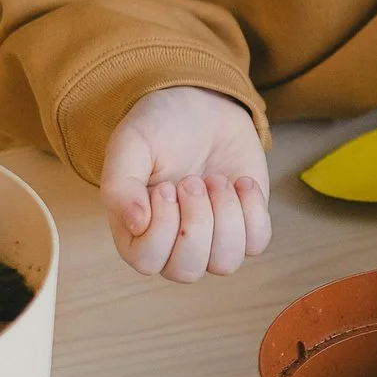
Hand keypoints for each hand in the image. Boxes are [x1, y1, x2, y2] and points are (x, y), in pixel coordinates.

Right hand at [99, 87, 272, 283]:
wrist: (203, 106)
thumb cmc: (160, 128)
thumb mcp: (129, 145)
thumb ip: (120, 186)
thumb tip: (136, 224)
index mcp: (135, 233)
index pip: (147, 261)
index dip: (162, 226)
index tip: (165, 186)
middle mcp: (172, 245)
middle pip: (187, 271)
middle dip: (196, 221)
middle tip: (193, 180)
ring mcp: (212, 239)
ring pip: (225, 263)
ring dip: (225, 216)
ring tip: (216, 180)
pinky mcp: (244, 225)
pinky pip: (256, 242)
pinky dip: (253, 210)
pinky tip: (240, 182)